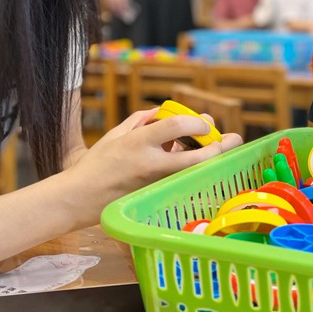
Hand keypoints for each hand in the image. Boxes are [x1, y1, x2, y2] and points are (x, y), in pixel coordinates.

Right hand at [65, 108, 241, 220]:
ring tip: (219, 148)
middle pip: (197, 156)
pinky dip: (192, 171)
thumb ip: (142, 120)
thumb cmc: (97, 163)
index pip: (176, 126)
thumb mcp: (116, 134)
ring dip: (209, 160)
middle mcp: (150, 164)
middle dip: (219, 147)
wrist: (80, 198)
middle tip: (232, 139)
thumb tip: (166, 113)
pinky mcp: (156, 197)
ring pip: (194, 172)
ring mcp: (155, 184)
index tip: (204, 123)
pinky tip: (195, 163)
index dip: (197, 123)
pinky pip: (182, 181)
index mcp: (138, 142)